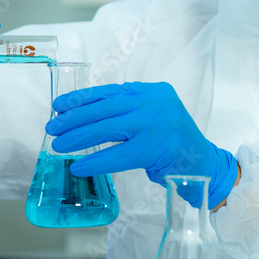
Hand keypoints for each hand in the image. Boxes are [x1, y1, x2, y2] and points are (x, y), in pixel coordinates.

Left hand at [46, 82, 237, 208]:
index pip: (110, 92)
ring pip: (109, 127)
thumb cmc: (173, 146)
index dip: (81, 98)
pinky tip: (80, 165)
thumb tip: (83, 119)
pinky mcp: (159, 146)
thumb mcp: (151, 120)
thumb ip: (126, 114)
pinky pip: (120, 154)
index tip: (59, 105)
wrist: (206, 166)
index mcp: (152, 91)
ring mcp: (159, 122)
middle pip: (106, 108)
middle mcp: (156, 101)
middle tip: (52, 127)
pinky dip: (97, 161)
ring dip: (80, 137)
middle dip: (75, 118)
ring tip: (60, 145)